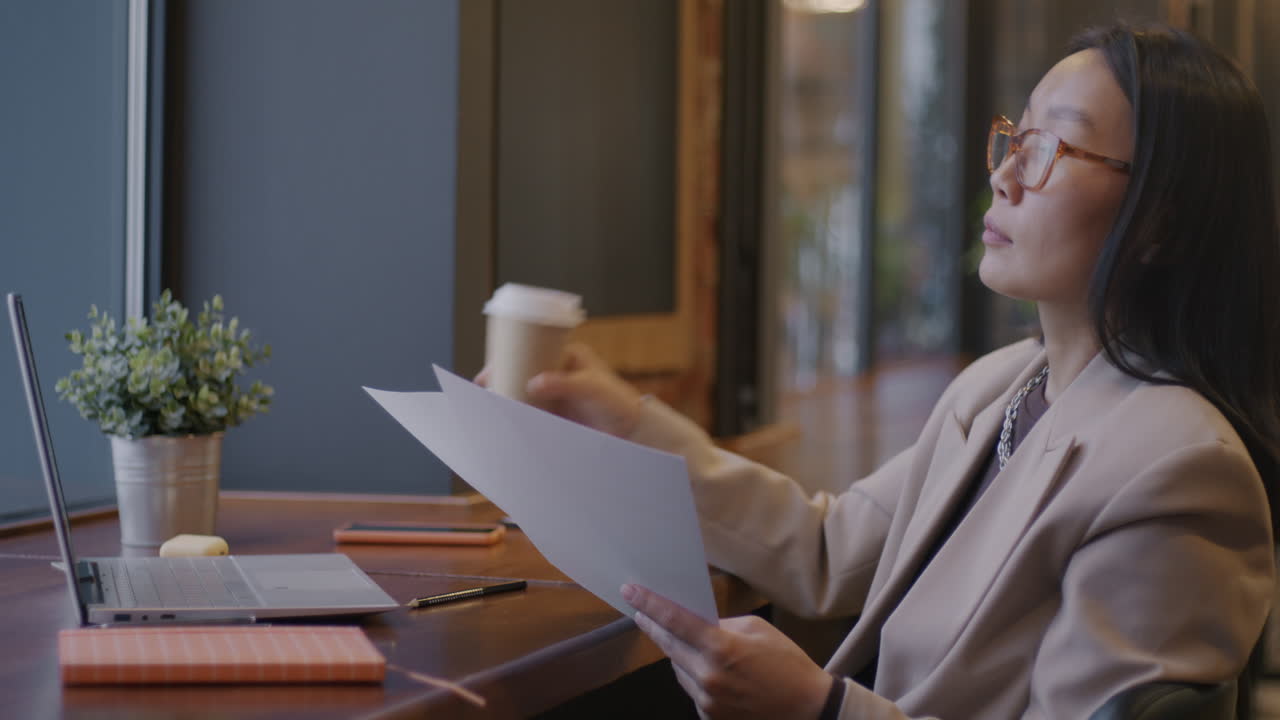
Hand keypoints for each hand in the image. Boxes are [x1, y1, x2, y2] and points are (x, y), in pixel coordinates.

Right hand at [476, 343, 644, 437]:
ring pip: (523, 392)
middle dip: (500, 378)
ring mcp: (556, 394)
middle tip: (481, 391)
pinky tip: (503, 421)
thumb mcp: (592, 388)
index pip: (530, 352)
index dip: (505, 359)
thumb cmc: (617, 403)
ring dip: (507, 397)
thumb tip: (533, 382)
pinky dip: (517, 415)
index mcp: (567, 356)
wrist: (632, 433)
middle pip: (521, 371)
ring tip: (486, 408)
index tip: (488, 373)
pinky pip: (531, 412)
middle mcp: (559, 372)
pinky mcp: (556, 415)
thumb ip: (565, 384)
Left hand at [621, 583, 832, 719]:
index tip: (630, 592)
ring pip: (678, 669)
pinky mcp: (709, 716)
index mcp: (721, 648)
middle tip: (641, 612)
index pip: (674, 621)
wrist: (808, 708)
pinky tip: (709, 670)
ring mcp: (707, 700)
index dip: (650, 604)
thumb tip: (696, 623)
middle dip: (654, 627)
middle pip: (668, 646)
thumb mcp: (757, 629)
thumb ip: (721, 625)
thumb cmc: (787, 664)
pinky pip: (691, 689)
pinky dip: (693, 676)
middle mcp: (708, 676)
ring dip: (678, 653)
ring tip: (689, 642)